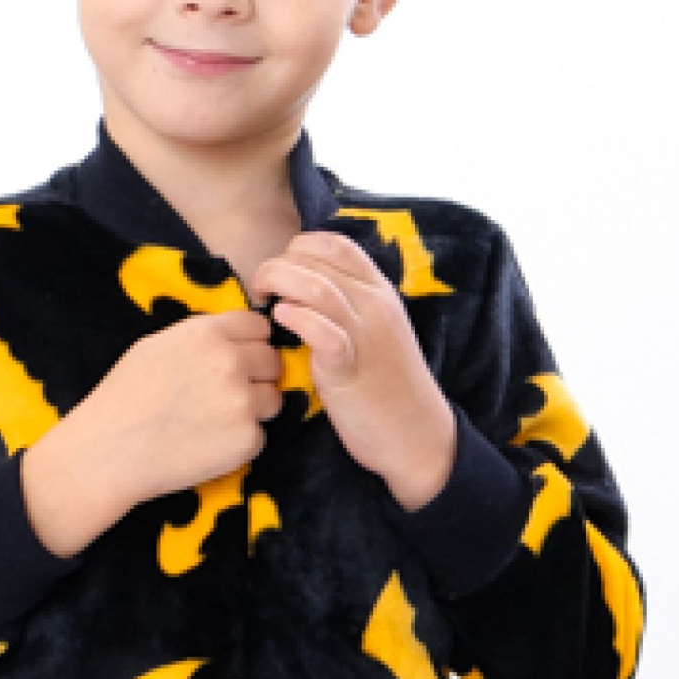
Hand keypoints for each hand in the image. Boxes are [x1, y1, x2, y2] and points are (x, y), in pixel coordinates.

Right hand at [29, 308, 286, 542]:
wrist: (109, 452)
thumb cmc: (124, 399)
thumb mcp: (156, 346)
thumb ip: (201, 338)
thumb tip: (233, 339)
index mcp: (208, 333)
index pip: (259, 327)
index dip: (250, 344)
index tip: (239, 359)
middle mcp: (230, 363)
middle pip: (272, 362)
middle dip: (256, 376)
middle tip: (225, 396)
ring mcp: (242, 402)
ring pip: (273, 399)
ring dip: (254, 410)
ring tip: (215, 422)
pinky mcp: (246, 440)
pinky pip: (259, 436)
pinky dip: (240, 442)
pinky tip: (207, 445)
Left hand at [247, 231, 457, 505]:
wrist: (415, 433)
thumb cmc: (386, 385)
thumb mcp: (374, 331)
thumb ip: (347, 305)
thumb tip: (304, 289)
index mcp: (380, 292)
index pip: (336, 244)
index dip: (300, 246)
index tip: (282, 267)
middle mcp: (374, 305)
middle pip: (318, 260)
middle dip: (278, 265)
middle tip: (262, 287)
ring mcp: (364, 335)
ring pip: (316, 287)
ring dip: (279, 283)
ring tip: (264, 298)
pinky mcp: (349, 367)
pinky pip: (321, 329)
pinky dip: (296, 317)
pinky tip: (281, 319)